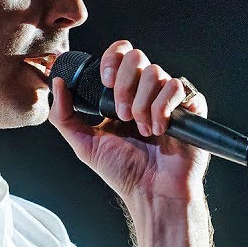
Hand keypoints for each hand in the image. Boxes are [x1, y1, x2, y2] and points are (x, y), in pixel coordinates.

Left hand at [48, 39, 210, 207]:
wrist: (151, 192)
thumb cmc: (123, 171)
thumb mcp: (84, 143)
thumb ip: (64, 115)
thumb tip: (57, 82)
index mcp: (122, 93)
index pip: (119, 54)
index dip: (111, 59)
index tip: (104, 82)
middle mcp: (145, 91)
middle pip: (136, 56)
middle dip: (124, 83)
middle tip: (121, 114)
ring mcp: (168, 98)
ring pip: (156, 73)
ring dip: (142, 103)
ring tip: (141, 129)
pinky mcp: (190, 107)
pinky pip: (177, 87)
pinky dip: (163, 109)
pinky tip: (159, 130)